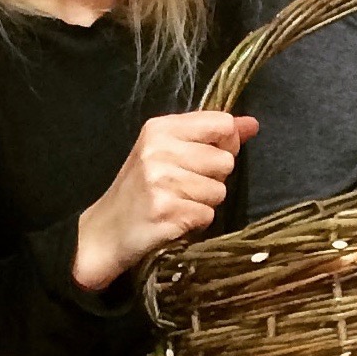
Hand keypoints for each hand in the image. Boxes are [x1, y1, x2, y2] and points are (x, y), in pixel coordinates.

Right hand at [73, 111, 258, 290]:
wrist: (105, 232)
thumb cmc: (139, 190)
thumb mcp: (167, 152)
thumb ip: (210, 135)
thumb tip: (251, 124)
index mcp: (160, 128)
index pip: (222, 124)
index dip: (226, 144)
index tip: (206, 158)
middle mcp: (159, 150)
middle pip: (225, 160)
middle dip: (213, 178)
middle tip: (183, 187)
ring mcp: (162, 181)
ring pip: (219, 190)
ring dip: (204, 203)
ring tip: (176, 204)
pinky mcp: (167, 211)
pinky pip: (207, 214)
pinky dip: (196, 222)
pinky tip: (173, 219)